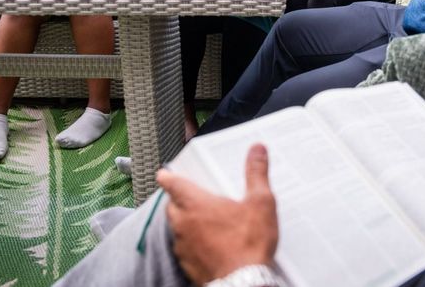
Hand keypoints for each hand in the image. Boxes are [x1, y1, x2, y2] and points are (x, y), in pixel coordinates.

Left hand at [156, 144, 278, 283]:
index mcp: (196, 205)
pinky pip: (183, 248)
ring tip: (202, 219)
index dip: (167, 177)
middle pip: (171, 205)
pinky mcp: (188, 265)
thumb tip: (257, 151)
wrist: (243, 283)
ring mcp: (183, 247)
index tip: (164, 173)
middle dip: (177, 199)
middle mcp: (184, 224)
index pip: (172, 184)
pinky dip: (191, 243)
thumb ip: (256, 174)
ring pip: (176, 228)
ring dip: (184, 222)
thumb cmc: (248, 246)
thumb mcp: (260, 203)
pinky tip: (207, 244)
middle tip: (189, 195)